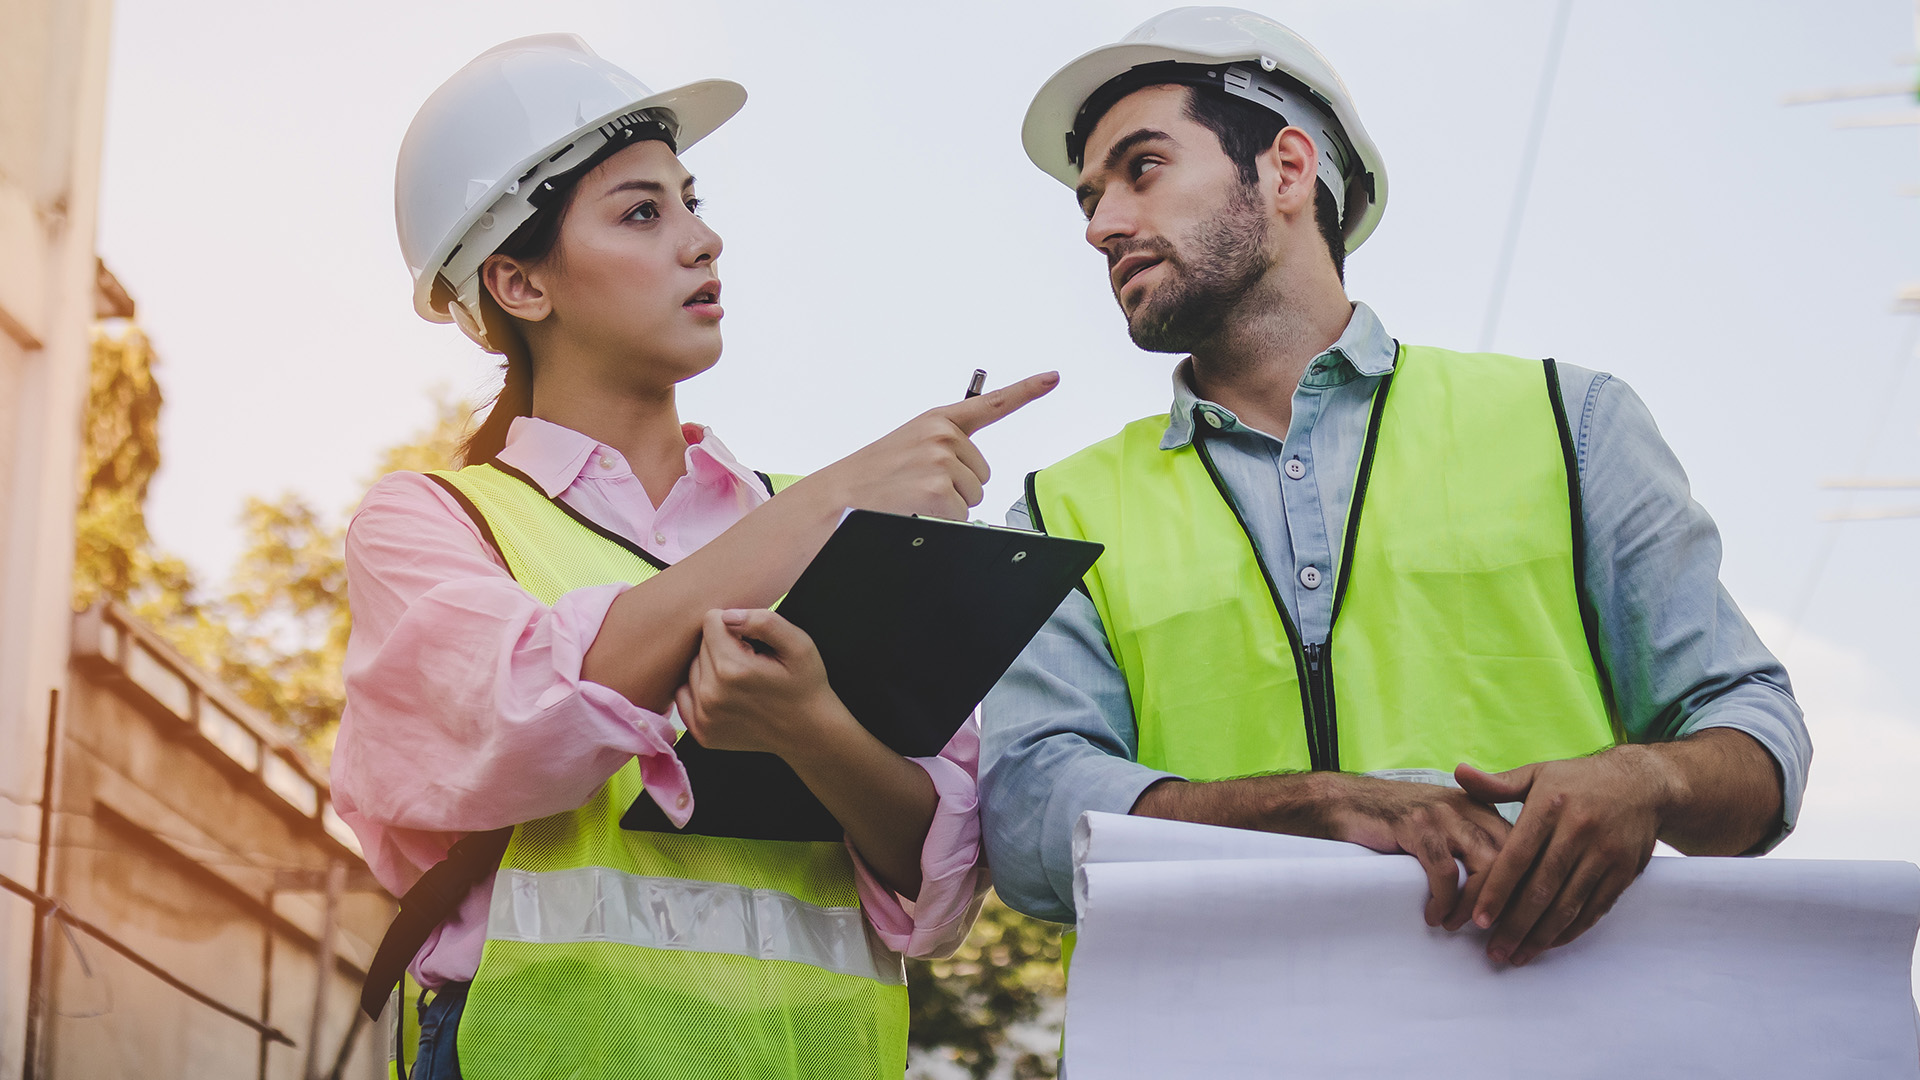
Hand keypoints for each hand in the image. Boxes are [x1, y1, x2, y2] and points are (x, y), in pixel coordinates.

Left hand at [675, 609, 849, 757]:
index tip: (754, 643)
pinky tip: (727, 695)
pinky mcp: (701, 732)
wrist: (808, 733)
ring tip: (743, 680)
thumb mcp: (799, 644)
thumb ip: (764, 622)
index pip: (712, 621)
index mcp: (732, 669)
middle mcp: (711, 694)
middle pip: (700, 644)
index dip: (736, 626)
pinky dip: (701, 689)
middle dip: (724, 646)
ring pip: (692, 668)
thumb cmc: (805, 685)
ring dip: (713, 667)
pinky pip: (684, 694)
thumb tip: (728, 615)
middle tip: (753, 663)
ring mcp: (704, 717)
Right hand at [817, 371, 1058, 520]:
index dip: (1028, 390)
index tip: (1053, 377)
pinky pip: (960, 518)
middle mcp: (943, 435)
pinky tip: (912, 512)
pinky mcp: (939, 490)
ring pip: (972, 499)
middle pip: (981, 475)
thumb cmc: (868, 481)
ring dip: (946, 508)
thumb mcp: (906, 450)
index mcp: (936, 421)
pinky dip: (940, 524)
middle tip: (916, 490)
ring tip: (910, 500)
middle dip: (956, 489)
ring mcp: (943, 460)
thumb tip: (972, 481)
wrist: (833, 500)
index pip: (991, 403)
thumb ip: (941, 452)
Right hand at [1319, 774, 1513, 929]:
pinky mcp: (1416, 825)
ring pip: (1483, 864)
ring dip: (1475, 904)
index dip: (1522, 888)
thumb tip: (1502, 893)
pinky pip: (1444, 871)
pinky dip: (1443, 900)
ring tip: (1458, 925)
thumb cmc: (1396, 821)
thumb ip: (1474, 846)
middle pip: (1509, 858)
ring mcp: (1442, 814)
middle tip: (1490, 931)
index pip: (1521, 849)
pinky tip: (1433, 914)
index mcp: (1482, 807)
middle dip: (1505, 901)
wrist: (1347, 801)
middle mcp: (1469, 806)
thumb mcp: (1444, 826)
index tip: (1514, 921)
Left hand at [1457, 750, 1672, 965]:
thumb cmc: (1580, 780)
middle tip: (1495, 952)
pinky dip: (1571, 930)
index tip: (1479, 920)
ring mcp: (1604, 853)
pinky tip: (1549, 942)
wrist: (1644, 784)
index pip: (1517, 857)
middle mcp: (1578, 831)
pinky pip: (1595, 909)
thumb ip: (1498, 783)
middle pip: (1542, 888)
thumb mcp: (1539, 773)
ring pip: (1568, 904)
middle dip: (1515, 925)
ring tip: (1518, 956)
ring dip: (1541, 936)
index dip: (1497, 891)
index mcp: (1550, 806)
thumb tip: (1459, 773)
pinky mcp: (1625, 871)